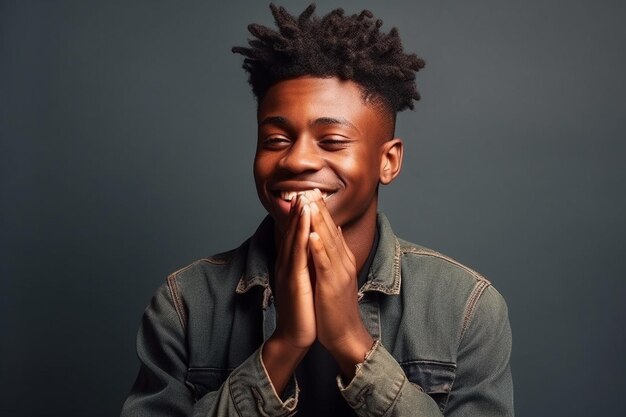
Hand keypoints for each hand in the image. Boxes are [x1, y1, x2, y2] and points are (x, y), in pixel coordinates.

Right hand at [262, 193, 315, 394]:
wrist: (294, 335)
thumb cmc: (302, 309)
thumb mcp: (304, 280)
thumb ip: (304, 263)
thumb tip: (311, 247)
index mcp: (291, 263)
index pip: (296, 233)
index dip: (300, 214)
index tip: (306, 194)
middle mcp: (287, 264)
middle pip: (293, 232)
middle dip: (298, 210)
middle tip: (303, 188)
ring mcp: (288, 272)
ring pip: (294, 240)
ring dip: (298, 219)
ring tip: (303, 199)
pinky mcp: (294, 283)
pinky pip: (298, 257)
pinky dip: (302, 239)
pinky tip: (307, 226)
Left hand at [307, 189, 373, 379]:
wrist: (344, 333)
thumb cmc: (334, 306)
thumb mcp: (333, 275)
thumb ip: (330, 254)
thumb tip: (327, 234)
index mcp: (341, 258)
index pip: (330, 228)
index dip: (321, 209)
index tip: (311, 190)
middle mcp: (343, 260)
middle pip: (330, 229)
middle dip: (319, 207)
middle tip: (309, 186)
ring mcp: (339, 272)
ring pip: (328, 241)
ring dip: (319, 220)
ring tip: (310, 202)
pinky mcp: (333, 285)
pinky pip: (325, 264)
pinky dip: (319, 248)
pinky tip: (312, 235)